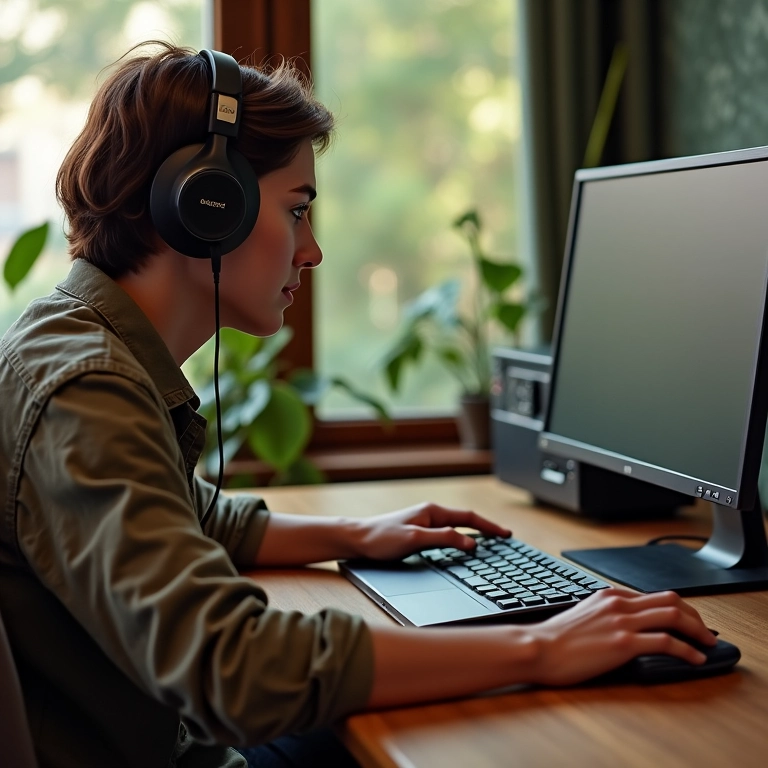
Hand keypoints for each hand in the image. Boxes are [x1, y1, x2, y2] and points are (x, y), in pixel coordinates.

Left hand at [352, 502, 510, 560]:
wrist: (356, 539)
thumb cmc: (381, 538)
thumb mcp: (415, 539)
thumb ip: (443, 539)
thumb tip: (470, 543)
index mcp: (432, 511)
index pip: (468, 517)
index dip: (489, 527)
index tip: (506, 534)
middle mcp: (430, 514)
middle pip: (465, 520)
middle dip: (486, 528)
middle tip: (504, 538)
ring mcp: (424, 522)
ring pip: (455, 527)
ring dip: (473, 533)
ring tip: (490, 542)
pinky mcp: (418, 532)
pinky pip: (446, 534)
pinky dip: (459, 538)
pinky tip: (462, 547)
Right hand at [526, 587, 717, 685]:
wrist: (540, 648)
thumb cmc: (556, 639)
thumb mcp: (584, 616)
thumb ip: (606, 615)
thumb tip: (625, 625)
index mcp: (609, 596)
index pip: (653, 595)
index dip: (677, 609)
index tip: (687, 621)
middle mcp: (618, 603)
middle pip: (670, 600)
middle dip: (694, 615)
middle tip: (705, 632)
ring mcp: (622, 622)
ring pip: (674, 616)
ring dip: (698, 630)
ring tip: (708, 644)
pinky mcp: (624, 643)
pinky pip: (666, 642)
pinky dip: (687, 650)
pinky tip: (695, 659)